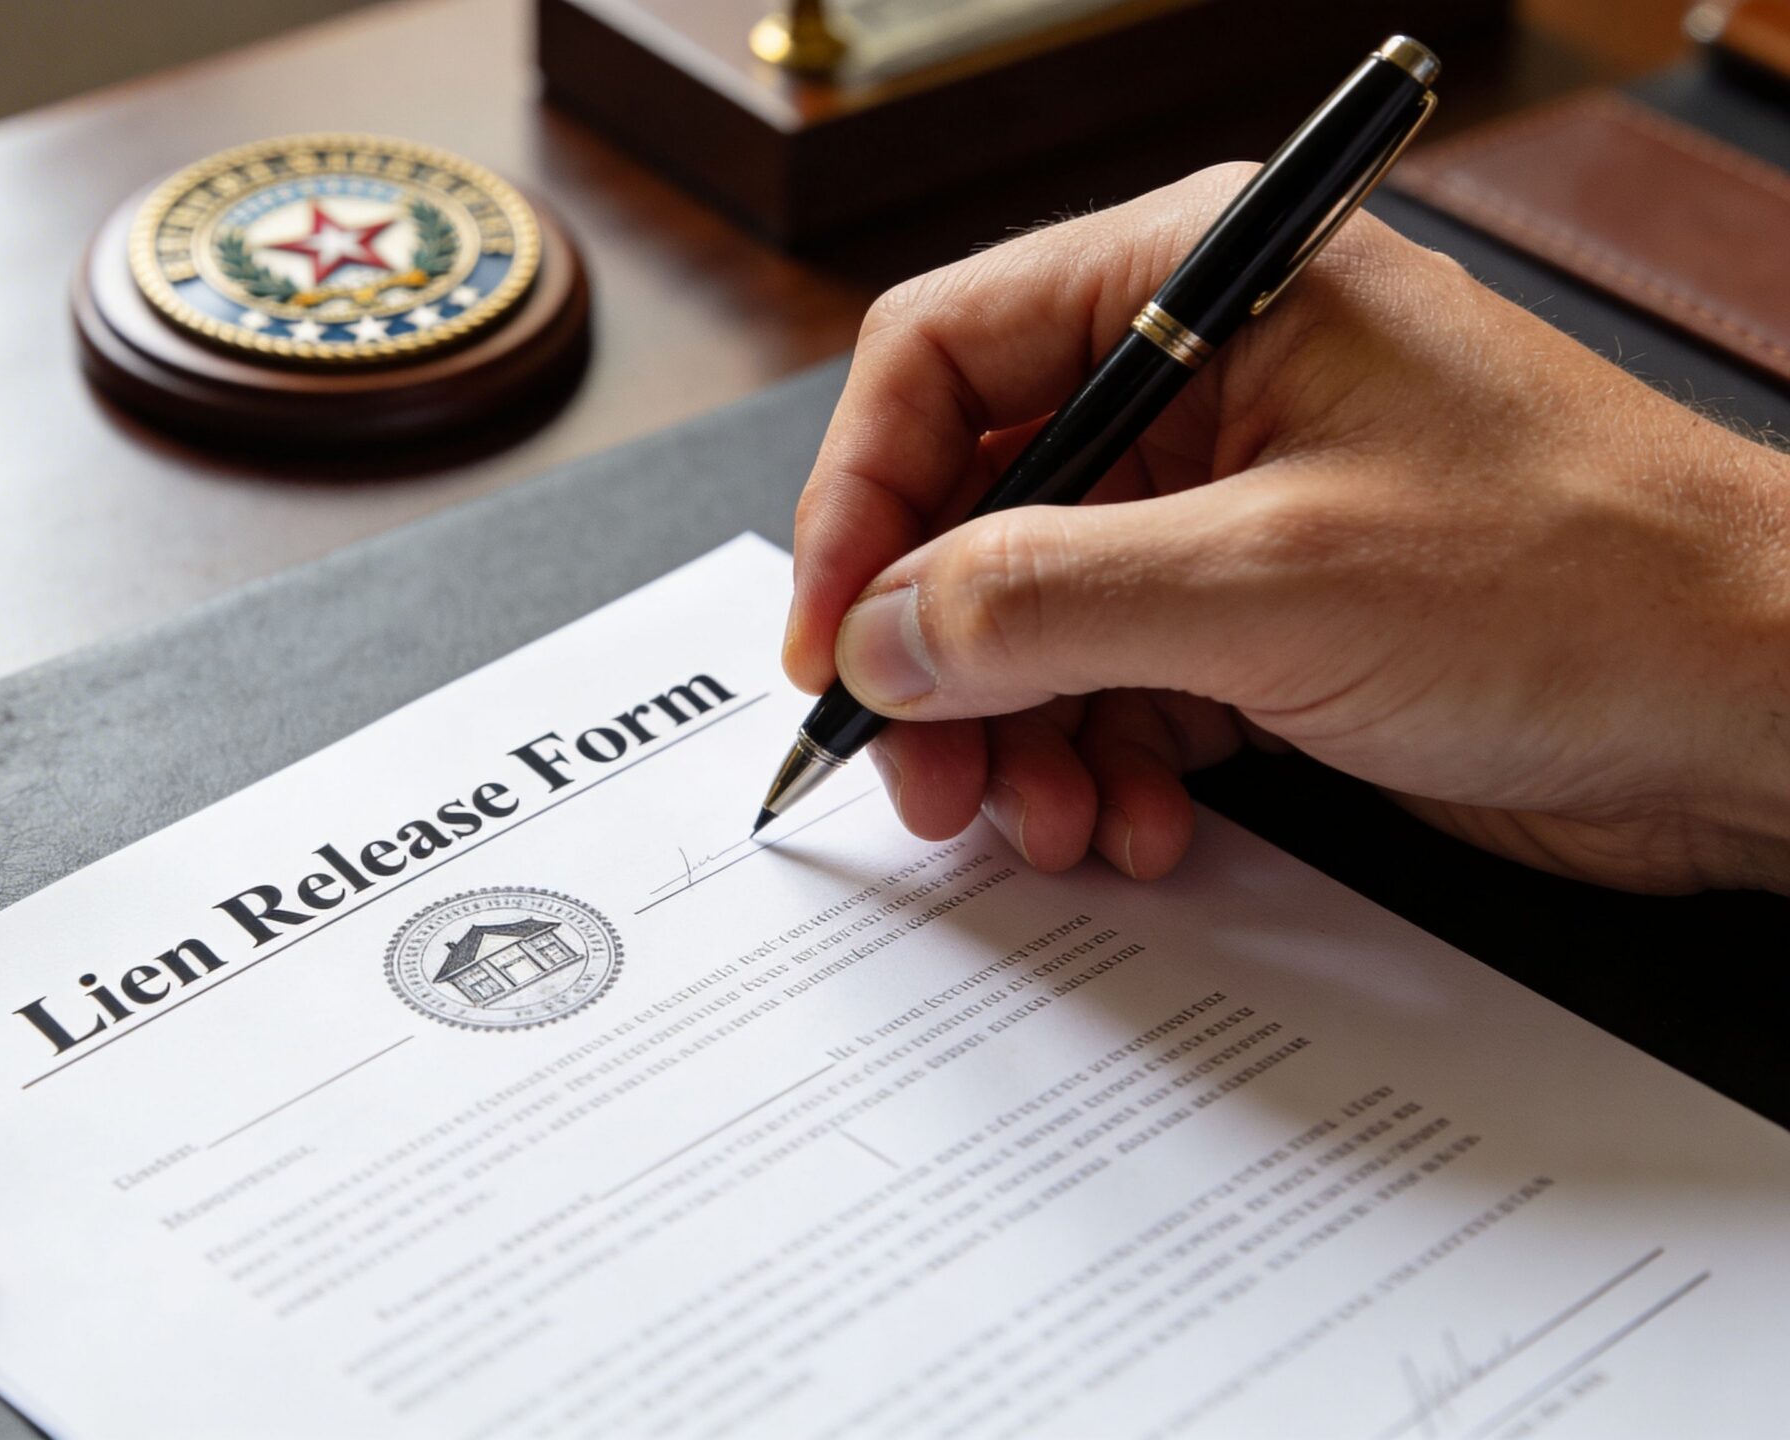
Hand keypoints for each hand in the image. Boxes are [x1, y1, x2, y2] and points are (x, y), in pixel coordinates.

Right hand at [785, 165, 1789, 894]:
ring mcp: (1233, 506)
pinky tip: (1134, 827)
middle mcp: (1204, 382)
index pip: (941, 359)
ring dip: (1017, 734)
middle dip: (939, 658)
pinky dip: (1101, 765)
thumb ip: (1041, 600)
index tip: (831, 643)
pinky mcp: (1266, 618)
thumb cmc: (1589, 583)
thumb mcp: (1271, 584)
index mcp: (1201, 289)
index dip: (857, 505)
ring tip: (1047, 823)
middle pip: (975, 506)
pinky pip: (1118, 685)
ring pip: (1035, 615)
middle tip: (925, 777)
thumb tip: (877, 634)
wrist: (1771, 714)